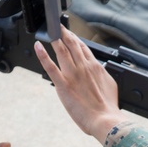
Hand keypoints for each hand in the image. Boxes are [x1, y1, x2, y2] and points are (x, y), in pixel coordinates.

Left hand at [34, 28, 128, 142]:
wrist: (105, 120)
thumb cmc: (108, 107)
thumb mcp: (110, 85)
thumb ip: (102, 75)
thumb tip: (100, 71)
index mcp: (95, 67)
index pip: (83, 47)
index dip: (75, 38)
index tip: (70, 34)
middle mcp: (83, 67)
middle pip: (72, 44)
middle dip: (64, 33)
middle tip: (58, 27)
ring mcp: (72, 75)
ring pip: (61, 50)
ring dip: (54, 39)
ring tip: (49, 31)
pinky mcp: (63, 85)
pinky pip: (50, 67)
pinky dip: (42, 55)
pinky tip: (37, 46)